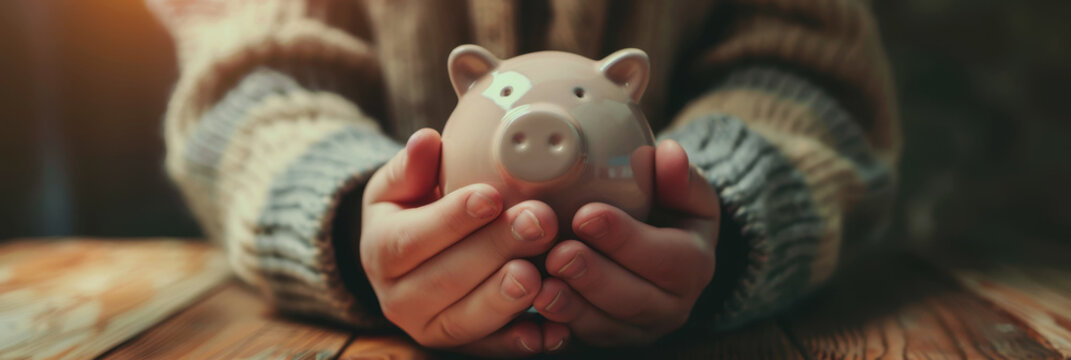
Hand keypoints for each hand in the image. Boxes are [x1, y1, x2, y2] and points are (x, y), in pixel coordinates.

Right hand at [360, 128, 567, 355]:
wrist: (405, 262)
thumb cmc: (411, 212)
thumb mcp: (399, 185)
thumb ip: (412, 166)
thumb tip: (426, 140)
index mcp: (381, 250)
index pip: (413, 238)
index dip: (453, 219)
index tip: (492, 197)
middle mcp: (398, 298)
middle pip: (445, 279)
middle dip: (495, 251)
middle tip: (539, 222)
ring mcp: (428, 328)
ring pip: (466, 321)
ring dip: (505, 301)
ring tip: (538, 275)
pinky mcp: (460, 347)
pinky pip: (491, 350)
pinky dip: (521, 342)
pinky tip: (553, 331)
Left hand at [532, 139, 720, 345]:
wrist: (661, 254)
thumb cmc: (668, 213)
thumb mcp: (684, 193)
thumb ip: (679, 176)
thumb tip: (669, 153)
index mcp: (693, 265)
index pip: (666, 258)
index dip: (625, 238)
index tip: (586, 215)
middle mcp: (671, 306)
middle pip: (634, 299)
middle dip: (594, 277)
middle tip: (558, 253)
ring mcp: (639, 329)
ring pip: (606, 326)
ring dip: (572, 307)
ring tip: (542, 284)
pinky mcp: (609, 340)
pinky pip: (583, 341)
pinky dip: (558, 328)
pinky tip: (534, 308)